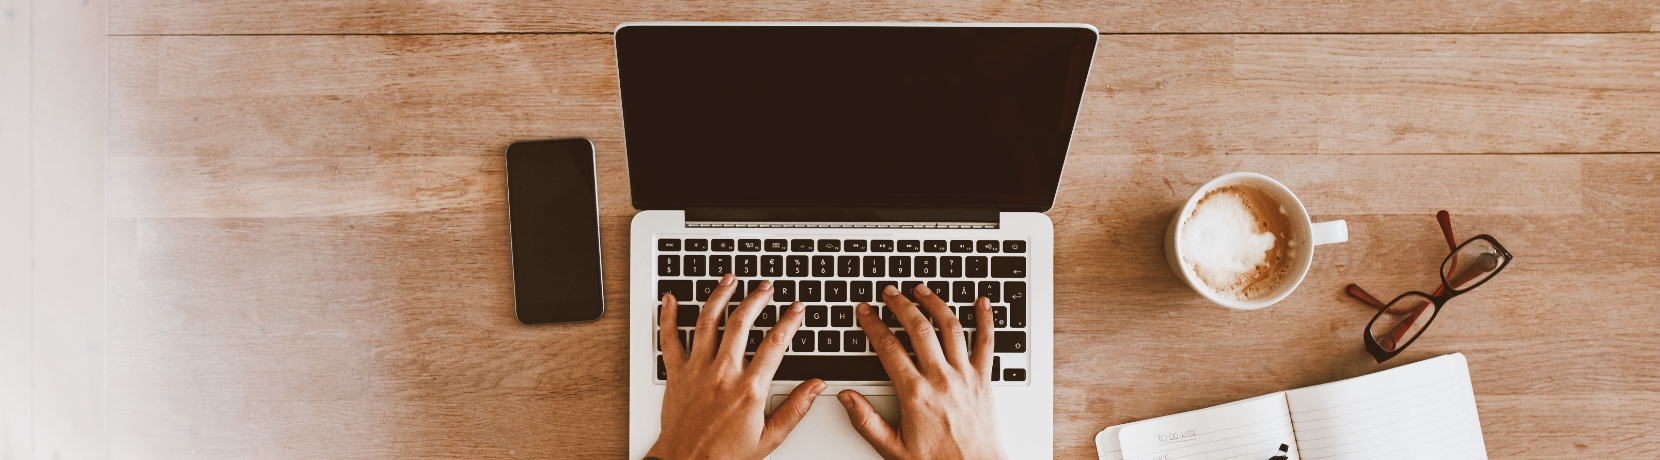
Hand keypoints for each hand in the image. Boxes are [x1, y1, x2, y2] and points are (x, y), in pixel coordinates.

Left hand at [647, 274, 826, 459]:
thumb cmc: (726, 456)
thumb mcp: (770, 438)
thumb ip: (795, 409)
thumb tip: (817, 386)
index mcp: (749, 389)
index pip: (775, 344)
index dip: (789, 321)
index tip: (796, 308)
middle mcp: (723, 374)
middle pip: (740, 324)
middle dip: (756, 299)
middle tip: (766, 287)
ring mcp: (697, 371)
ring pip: (707, 323)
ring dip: (719, 296)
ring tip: (730, 280)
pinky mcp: (676, 374)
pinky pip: (669, 339)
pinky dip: (667, 317)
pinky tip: (670, 299)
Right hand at [839, 284, 1005, 458]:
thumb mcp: (893, 448)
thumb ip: (866, 421)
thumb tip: (846, 398)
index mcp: (915, 394)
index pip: (888, 348)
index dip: (873, 325)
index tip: (864, 312)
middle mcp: (941, 379)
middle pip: (918, 330)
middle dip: (901, 305)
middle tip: (889, 292)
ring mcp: (965, 376)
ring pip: (950, 328)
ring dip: (934, 304)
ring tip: (921, 290)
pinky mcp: (984, 380)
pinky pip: (987, 343)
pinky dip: (986, 319)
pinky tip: (982, 302)